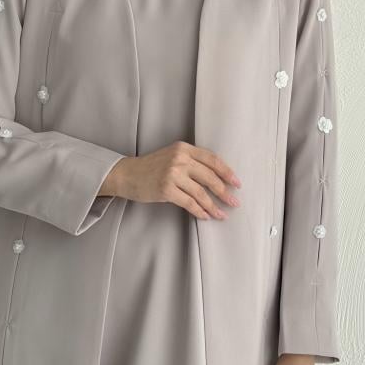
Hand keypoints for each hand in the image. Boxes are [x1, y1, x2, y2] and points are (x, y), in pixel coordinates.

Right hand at [103, 141, 241, 220]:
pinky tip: (205, 216)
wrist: (127, 174)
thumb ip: (191, 161)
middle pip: (210, 177)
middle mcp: (180, 159)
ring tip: (222, 214)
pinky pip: (189, 202)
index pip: (212, 159)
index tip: (236, 183)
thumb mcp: (172, 156)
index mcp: (184, 148)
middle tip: (234, 202)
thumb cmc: (151, 167)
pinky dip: (199, 211)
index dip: (227, 172)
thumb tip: (216, 178)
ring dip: (213, 206)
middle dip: (224, 192)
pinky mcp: (166, 189)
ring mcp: (172, 174)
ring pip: (201, 193)